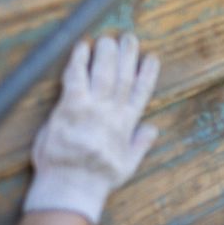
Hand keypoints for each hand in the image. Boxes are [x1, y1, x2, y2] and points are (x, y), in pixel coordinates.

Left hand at [24, 34, 159, 224]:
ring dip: (107, 53)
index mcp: (127, 125)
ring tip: (109, 38)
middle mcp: (112, 113)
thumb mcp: (127, 165)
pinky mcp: (70, 109)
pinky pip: (76, 78)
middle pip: (123, 77)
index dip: (147, 72)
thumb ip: (140, 144)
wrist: (70, 187)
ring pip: (103, 73)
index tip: (151, 57)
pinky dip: (79, 61)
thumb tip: (153, 129)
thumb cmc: (96, 178)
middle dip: (127, 55)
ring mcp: (92, 109)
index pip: (141, 92)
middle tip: (129, 37)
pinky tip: (82, 47)